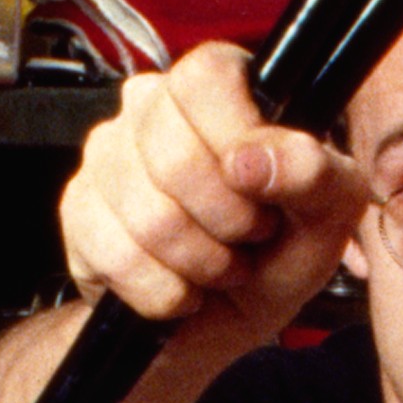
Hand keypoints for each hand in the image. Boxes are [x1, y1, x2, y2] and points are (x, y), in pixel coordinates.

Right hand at [60, 43, 365, 353]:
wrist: (214, 326)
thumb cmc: (273, 257)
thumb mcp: (325, 219)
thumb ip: (315, 176)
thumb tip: (252, 161)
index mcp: (216, 87)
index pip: (205, 77)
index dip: (236, 139)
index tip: (263, 190)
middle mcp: (150, 107)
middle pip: (175, 155)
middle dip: (228, 222)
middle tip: (249, 239)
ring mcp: (105, 157)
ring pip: (149, 216)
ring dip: (201, 264)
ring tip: (220, 268)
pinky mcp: (77, 211)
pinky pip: (118, 257)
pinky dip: (165, 293)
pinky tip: (182, 290)